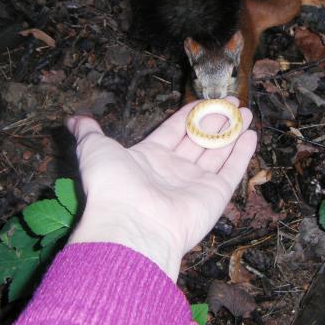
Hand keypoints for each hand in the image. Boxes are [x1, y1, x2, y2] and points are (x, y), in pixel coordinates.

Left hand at [66, 97, 255, 280]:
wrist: (132, 224)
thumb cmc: (113, 185)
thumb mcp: (96, 149)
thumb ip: (89, 132)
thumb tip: (74, 119)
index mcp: (149, 157)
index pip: (175, 130)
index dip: (190, 114)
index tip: (204, 99)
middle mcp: (174, 170)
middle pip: (200, 139)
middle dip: (217, 120)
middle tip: (233, 101)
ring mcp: (196, 183)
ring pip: (218, 151)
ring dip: (233, 132)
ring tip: (246, 111)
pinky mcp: (215, 195)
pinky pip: (232, 170)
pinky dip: (242, 153)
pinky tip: (251, 134)